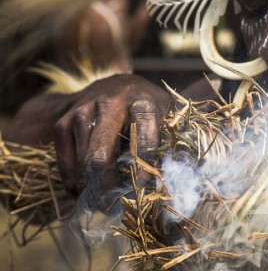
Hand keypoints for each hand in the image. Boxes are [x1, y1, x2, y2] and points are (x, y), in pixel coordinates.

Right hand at [7, 74, 170, 208]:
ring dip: (91, 187)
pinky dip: (74, 182)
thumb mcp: (166, 115)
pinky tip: (84, 191)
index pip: (143, 129)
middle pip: (101, 154)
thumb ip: (173, 140)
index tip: (144, 184)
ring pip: (82, 162)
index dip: (143, 158)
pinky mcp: (63, 122)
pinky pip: (65, 162)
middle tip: (113, 206)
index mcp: (141, 101)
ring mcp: (82, 112)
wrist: (114, 84)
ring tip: (103, 202)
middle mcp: (109, 104)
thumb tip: (181, 175)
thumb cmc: (147, 108)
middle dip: (106, 186)